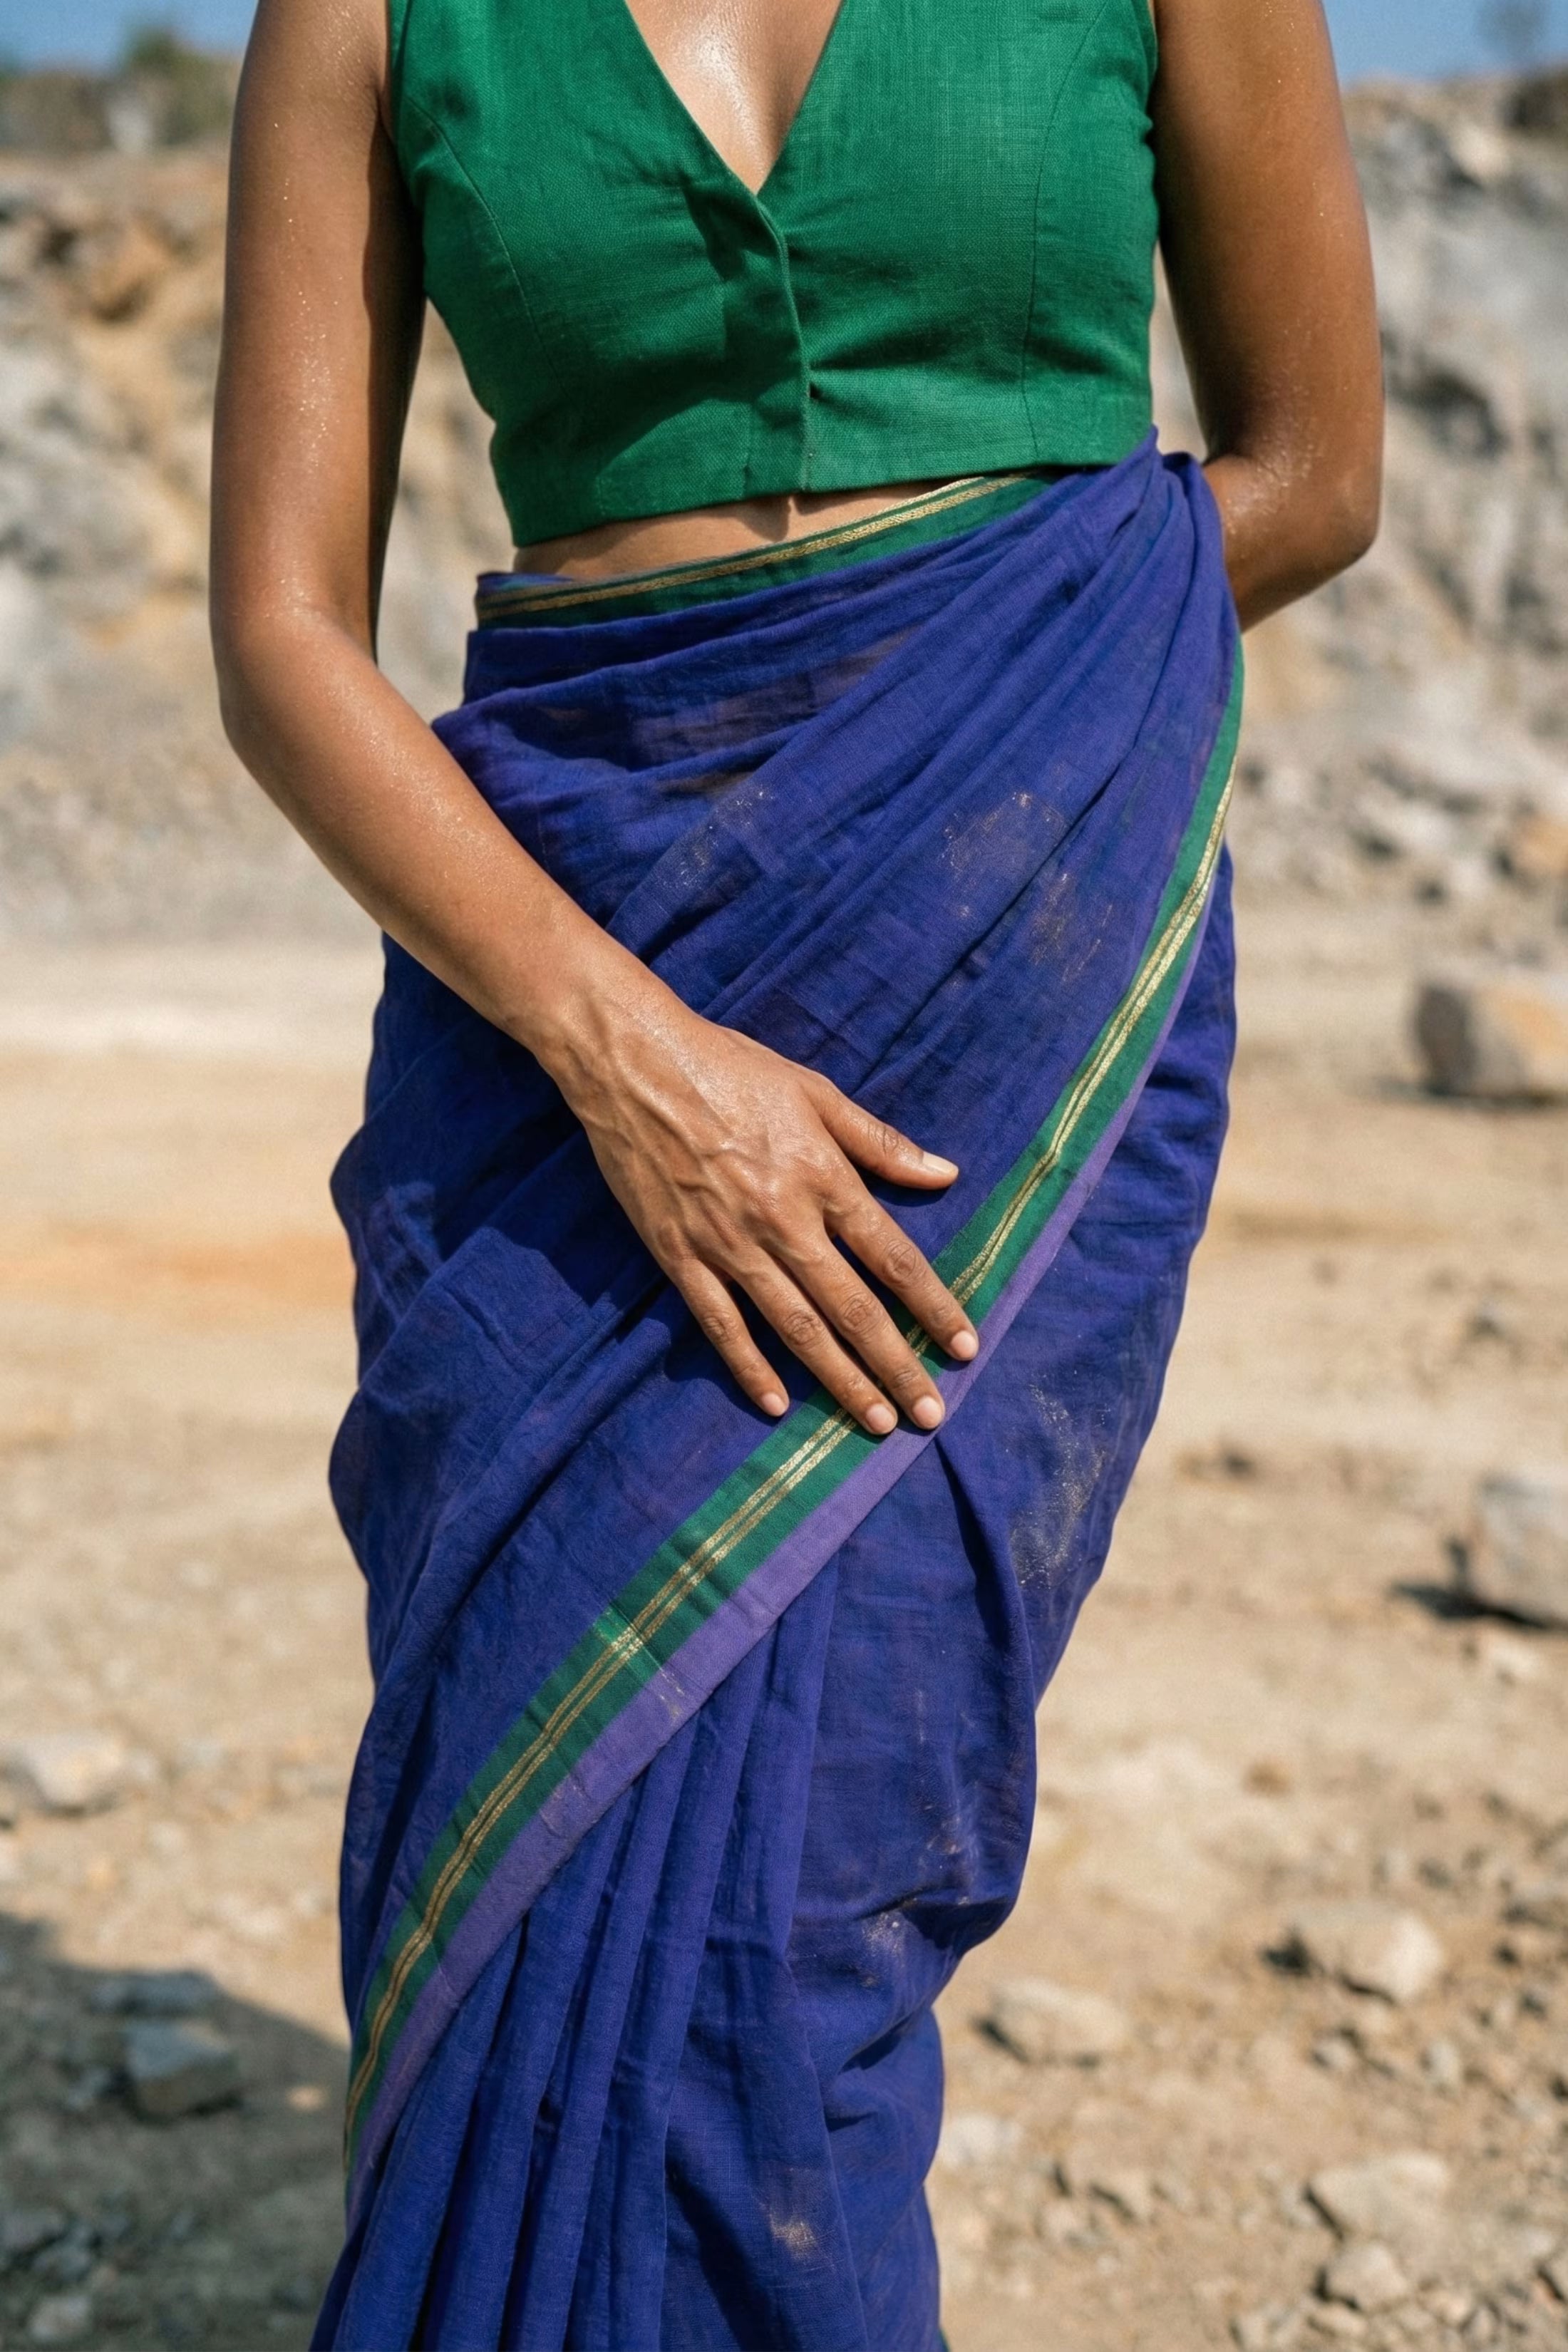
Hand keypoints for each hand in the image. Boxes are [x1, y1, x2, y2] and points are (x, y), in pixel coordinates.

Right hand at [550, 967, 977, 1433]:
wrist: (633, 1063)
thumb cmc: (729, 1067)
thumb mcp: (815, 1092)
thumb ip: (881, 1142)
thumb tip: (946, 1173)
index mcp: (823, 1177)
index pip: (893, 1257)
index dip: (934, 1306)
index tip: (964, 1347)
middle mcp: (783, 1220)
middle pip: (852, 1308)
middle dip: (896, 1365)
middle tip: (929, 1414)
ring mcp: (729, 1244)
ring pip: (795, 1328)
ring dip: (840, 1380)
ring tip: (875, 1422)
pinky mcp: (680, 1256)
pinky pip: (721, 1324)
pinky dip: (748, 1367)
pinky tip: (776, 1404)